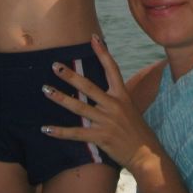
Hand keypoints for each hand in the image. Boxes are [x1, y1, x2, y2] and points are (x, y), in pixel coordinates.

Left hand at [41, 35, 161, 171]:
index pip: (112, 69)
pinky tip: (45, 129)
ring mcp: (106, 121)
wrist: (146, 154)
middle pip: (88, 86)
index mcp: (122, 96)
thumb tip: (102, 89)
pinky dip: (60, 132)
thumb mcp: (130, 109)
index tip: (93, 38)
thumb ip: (116, 98)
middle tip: (55, 66)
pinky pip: (76, 133)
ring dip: (60, 98)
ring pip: (79, 107)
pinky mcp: (100, 137)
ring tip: (46, 90)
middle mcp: (114, 105)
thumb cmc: (138, 131)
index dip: (102, 53)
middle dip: (70, 75)